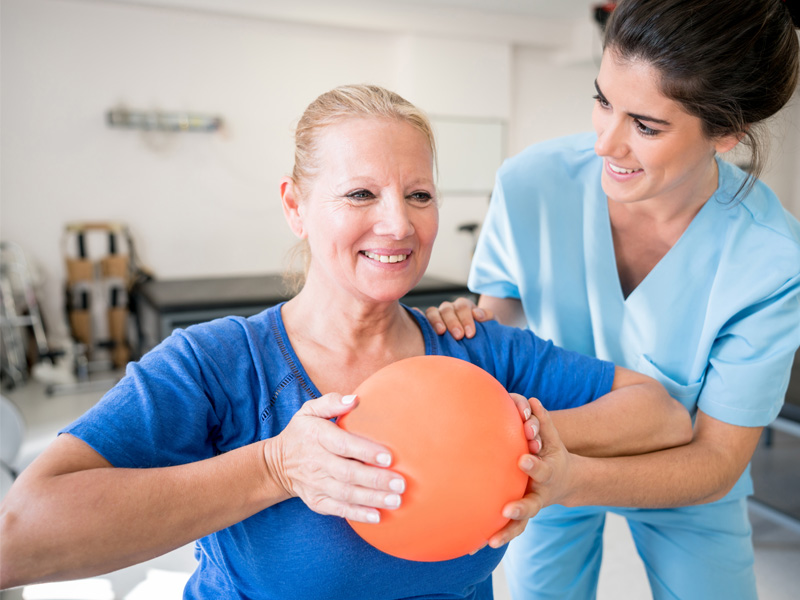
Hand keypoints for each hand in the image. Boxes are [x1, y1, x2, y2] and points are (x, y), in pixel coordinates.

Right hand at [266, 393, 405, 523]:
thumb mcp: (309, 411)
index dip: (365, 452)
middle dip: (375, 480)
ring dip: (372, 498)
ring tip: (396, 500)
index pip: (343, 445)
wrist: (276, 464)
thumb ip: (331, 402)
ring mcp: (317, 484)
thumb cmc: (302, 433)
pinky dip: (357, 514)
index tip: (388, 457)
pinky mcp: (317, 501)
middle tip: (400, 483)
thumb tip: (355, 400)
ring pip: (346, 494)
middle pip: (348, 473)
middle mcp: (317, 462)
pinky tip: (377, 516)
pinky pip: (338, 509)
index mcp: (317, 437)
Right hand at [424, 297, 493, 339]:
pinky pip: (422, 319)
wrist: (476, 337)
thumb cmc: (483, 329)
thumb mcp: (490, 321)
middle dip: (453, 322)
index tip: (471, 334)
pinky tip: (420, 328)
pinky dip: (420, 321)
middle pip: (447, 310)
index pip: (463, 308)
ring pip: (433, 312)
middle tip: (459, 336)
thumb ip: (487, 316)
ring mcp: (437, 315)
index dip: (466, 319)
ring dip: (436, 322)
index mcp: (463, 305)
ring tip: (441, 332)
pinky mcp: (428, 324)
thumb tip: (477, 314)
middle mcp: (449, 308)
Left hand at [486, 397, 571, 548]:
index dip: (534, 465)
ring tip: (489, 540)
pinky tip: (471, 546)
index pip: (542, 469)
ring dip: (505, 532)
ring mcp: (530, 508)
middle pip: (532, 505)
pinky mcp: (519, 518)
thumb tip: (531, 399)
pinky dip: (493, 536)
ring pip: (519, 525)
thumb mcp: (551, 438)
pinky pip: (505, 530)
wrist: (563, 482)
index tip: (523, 458)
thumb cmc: (550, 453)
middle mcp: (540, 495)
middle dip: (521, 508)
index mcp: (548, 474)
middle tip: (507, 509)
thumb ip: (542, 421)